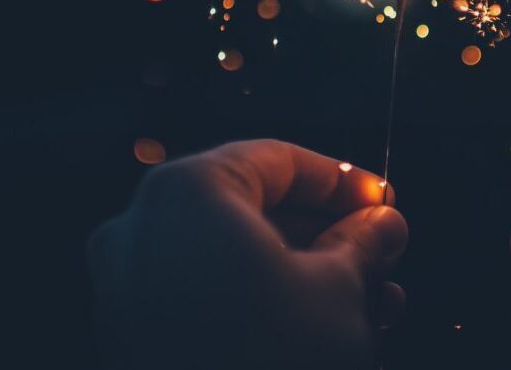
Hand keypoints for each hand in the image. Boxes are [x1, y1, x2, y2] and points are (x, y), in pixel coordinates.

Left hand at [88, 140, 407, 369]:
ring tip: (370, 299)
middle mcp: (142, 227)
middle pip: (254, 208)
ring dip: (303, 272)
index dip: (343, 180)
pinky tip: (320, 325)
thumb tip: (384, 223)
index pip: (279, 160)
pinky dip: (259, 299)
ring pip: (233, 256)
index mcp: (189, 191)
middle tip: (381, 252)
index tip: (384, 201)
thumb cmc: (271, 362)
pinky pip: (204, 295)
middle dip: (327, 233)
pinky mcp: (130, 336)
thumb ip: (363, 242)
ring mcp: (126, 286)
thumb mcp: (339, 291)